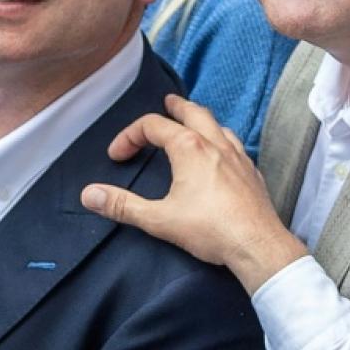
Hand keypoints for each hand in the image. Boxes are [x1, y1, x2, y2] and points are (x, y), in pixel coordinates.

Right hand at [80, 94, 306, 293]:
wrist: (259, 247)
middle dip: (176, 106)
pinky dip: (223, 140)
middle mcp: (215, 144)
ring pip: (218, 125)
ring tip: (194, 123)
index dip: (129, 136)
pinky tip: (223, 153)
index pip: (152, 126)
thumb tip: (90, 195)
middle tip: (168, 102)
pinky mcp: (253, 174)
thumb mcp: (158, 219)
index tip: (117, 155)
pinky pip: (236, 145)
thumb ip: (122, 205)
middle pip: (193, 112)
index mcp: (189, 147)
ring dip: (202, 120)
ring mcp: (238, 157)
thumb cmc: (211, 230)